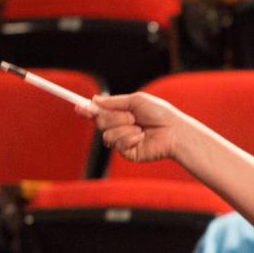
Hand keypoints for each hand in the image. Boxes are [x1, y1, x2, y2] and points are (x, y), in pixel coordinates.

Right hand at [76, 93, 190, 162]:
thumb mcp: (136, 101)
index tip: (78, 106)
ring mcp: (122, 141)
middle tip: (130, 116)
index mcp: (120, 113)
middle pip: (100, 122)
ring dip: (125, 128)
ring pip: (107, 134)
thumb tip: (95, 100)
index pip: (98, 112)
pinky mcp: (127, 152)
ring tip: (140, 128)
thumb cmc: (160, 114)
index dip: (87, 110)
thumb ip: (115, 102)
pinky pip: (118, 144)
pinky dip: (130, 138)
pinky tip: (142, 138)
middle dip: (113, 117)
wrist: (174, 131)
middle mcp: (119, 127)